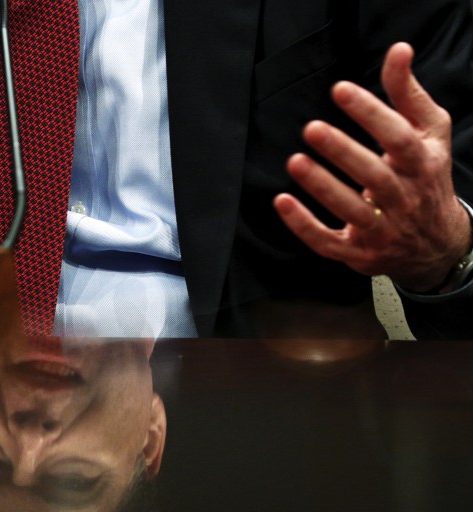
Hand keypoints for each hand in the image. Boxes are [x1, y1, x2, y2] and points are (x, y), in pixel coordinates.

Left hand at [274, 42, 471, 292]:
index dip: (370, 113)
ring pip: (352, 211)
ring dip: (322, 187)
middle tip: (311, 128)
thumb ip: (407, 94)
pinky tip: (281, 202)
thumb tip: (398, 51)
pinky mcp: (358, 253)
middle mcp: (404, 199)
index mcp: (421, 165)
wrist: (437, 245)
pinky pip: (328, 242)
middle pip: (374, 176)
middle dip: (342, 152)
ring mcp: (382, 230)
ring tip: (294, 161)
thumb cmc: (426, 177)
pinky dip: (303, 225)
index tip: (340, 89)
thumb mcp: (428, 134)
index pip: (398, 137)